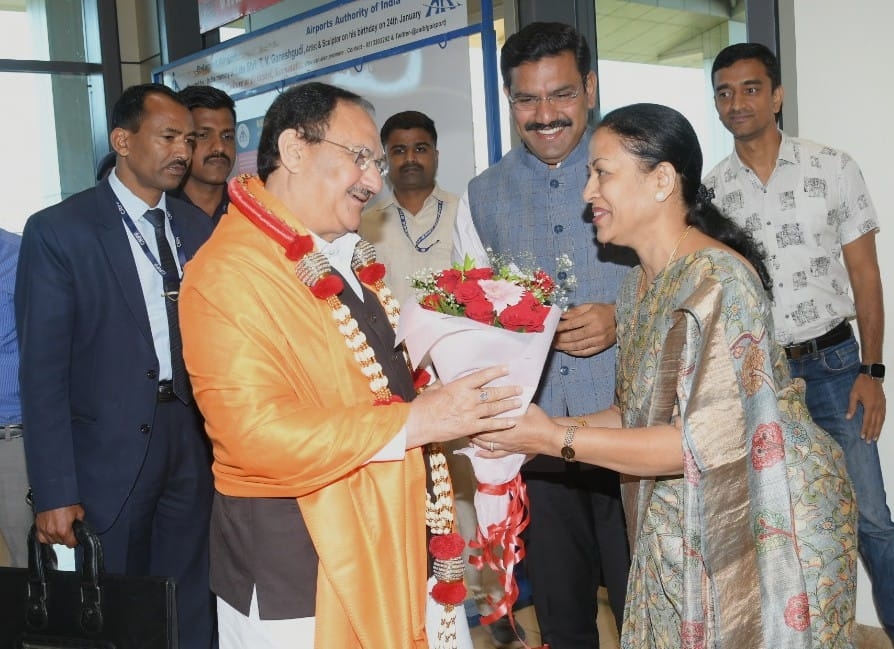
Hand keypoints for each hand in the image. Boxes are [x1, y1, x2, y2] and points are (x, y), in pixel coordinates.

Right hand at [34, 504, 84, 546]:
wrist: (53, 493)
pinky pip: (41, 537)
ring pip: (51, 541)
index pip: (70, 543)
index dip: (75, 541)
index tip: (75, 538)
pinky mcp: (38, 526)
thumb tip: (80, 525)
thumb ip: (80, 521)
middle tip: (69, 531)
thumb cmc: (65, 501)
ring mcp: (44, 529)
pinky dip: (46, 536)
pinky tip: (50, 532)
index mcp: (63, 530)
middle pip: (61, 542)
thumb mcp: (79, 512)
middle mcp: (52, 531)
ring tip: (60, 530)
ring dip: (56, 537)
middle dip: (66, 538)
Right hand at [405, 366, 521, 446]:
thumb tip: (447, 380)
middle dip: (507, 390)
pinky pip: (490, 425)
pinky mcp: (470, 428)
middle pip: (492, 392)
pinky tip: (512, 421)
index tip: (506, 369)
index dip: (495, 372)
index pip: (481, 376)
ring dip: (508, 405)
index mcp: (459, 386)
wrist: (418, 424)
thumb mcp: (434, 389)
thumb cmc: (423, 406)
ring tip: (518, 402)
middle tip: (519, 388)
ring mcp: (470, 414)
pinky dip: (502, 423)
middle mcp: (468, 398)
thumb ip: (444, 384)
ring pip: (494, 408)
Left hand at [472, 404, 560, 457]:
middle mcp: (503, 437)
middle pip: (482, 435)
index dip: (475, 419)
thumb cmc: (540, 420)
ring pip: (486, 445)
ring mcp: (506, 446)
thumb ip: (514, 402)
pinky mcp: (511, 451)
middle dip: (472, 430)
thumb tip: (506, 393)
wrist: (551, 437)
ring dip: (476, 441)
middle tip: (464, 425)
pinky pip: (496, 454)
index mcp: (505, 425)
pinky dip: (486, 454)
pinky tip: (478, 454)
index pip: (485, 423)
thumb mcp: (526, 407)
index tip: (467, 414)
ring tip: (467, 436)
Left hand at [554, 303, 615, 356]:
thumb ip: (575, 311)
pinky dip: (574, 352)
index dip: (560, 327)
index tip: (551, 329)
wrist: (623, 319)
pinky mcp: (601, 347)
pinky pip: (585, 352)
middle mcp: (595, 330)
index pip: (572, 324)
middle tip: (550, 339)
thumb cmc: (604, 311)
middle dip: (560, 338)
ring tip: (555, 346)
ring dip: (564, 347)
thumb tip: (561, 317)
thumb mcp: (590, 306)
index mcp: (592, 317)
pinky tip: (566, 350)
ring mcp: (599, 340)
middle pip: (573, 336)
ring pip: (578, 346)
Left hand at [848, 374, 885, 440]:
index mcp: (869, 406)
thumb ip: (851, 407)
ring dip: (878, 430)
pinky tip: (880, 427)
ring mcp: (882, 405)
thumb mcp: (853, 395)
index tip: (862, 437)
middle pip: (875, 423)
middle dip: (872, 433)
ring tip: (875, 438)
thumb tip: (848, 418)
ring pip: (881, 421)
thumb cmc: (860, 384)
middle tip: (869, 442)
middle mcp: (877, 407)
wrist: (872, 375)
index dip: (865, 430)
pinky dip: (882, 423)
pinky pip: (884, 416)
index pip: (867, 421)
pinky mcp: (884, 403)